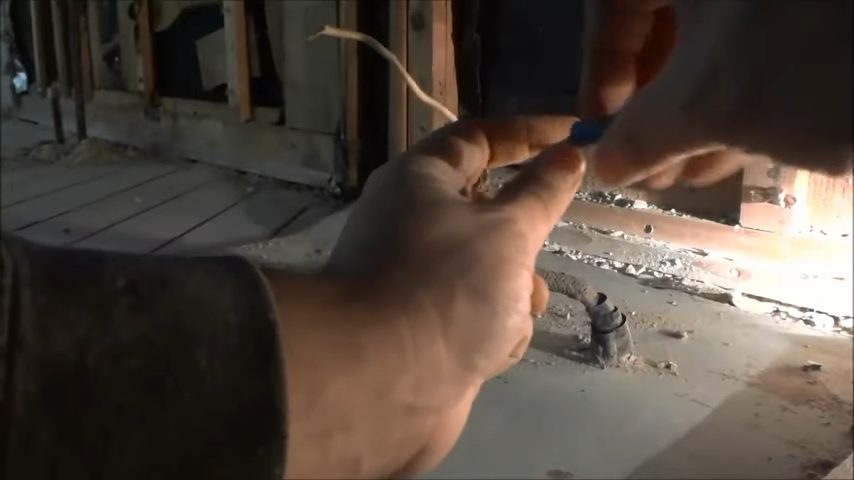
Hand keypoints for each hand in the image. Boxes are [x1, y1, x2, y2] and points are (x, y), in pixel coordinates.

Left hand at [266, 116, 583, 477]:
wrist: (381, 384)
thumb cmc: (446, 286)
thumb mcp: (507, 230)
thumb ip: (542, 191)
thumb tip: (568, 153)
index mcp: (420, 180)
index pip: (480, 137)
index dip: (530, 133)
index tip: (578, 135)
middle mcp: (413, 223)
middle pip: (491, 212)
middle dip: (522, 239)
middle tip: (536, 250)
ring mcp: (419, 279)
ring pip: (494, 269)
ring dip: (513, 293)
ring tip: (506, 314)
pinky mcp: (427, 327)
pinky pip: (479, 313)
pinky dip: (492, 328)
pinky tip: (485, 351)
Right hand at [579, 0, 852, 188]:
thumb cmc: (809, 61)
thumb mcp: (710, 104)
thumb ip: (640, 135)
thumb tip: (605, 161)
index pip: (612, 5)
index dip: (600, 73)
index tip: (602, 134)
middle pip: (666, 24)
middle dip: (653, 105)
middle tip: (652, 164)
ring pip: (717, 37)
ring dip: (695, 110)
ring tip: (691, 172)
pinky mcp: (815, 21)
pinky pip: (764, 42)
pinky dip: (745, 93)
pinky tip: (738, 148)